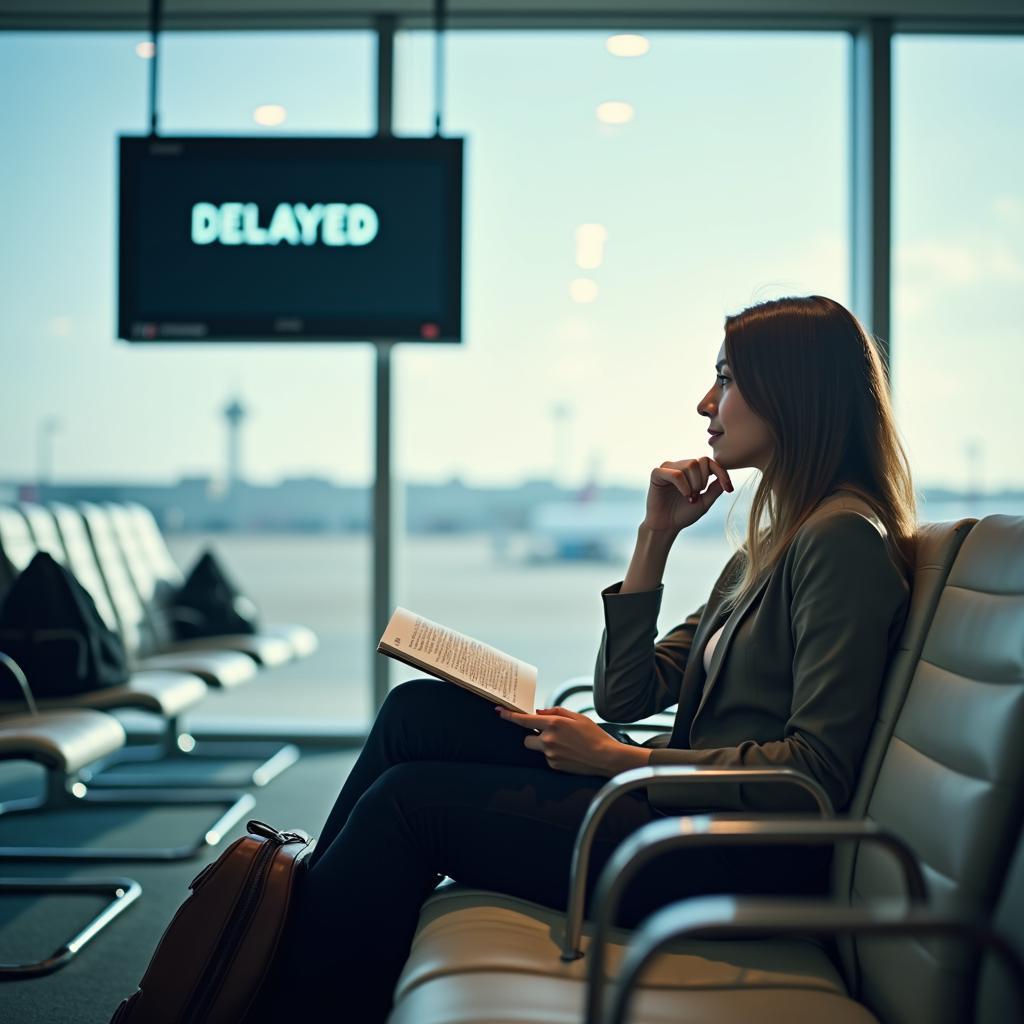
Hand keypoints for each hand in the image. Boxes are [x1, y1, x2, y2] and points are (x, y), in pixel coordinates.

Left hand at [495, 705, 650, 776]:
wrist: (606, 758)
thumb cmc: (594, 735)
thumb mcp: (577, 717)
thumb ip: (555, 711)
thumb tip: (539, 712)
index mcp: (554, 724)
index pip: (525, 720)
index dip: (510, 716)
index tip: (500, 712)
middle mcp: (549, 740)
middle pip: (527, 738)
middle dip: (533, 736)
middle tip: (548, 734)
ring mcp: (550, 754)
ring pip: (537, 748)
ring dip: (544, 745)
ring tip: (564, 744)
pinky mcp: (554, 765)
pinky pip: (547, 758)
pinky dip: (554, 754)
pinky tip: (568, 753)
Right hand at [642, 456, 733, 532]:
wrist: (666, 526)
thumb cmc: (683, 514)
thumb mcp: (705, 502)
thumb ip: (715, 489)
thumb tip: (725, 477)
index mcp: (691, 471)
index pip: (710, 462)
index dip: (722, 472)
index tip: (729, 489)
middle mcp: (680, 466)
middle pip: (700, 461)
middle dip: (703, 480)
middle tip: (696, 496)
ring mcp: (668, 468)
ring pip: (690, 465)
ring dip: (693, 484)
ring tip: (689, 497)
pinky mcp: (657, 474)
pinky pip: (675, 473)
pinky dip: (683, 485)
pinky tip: (684, 495)